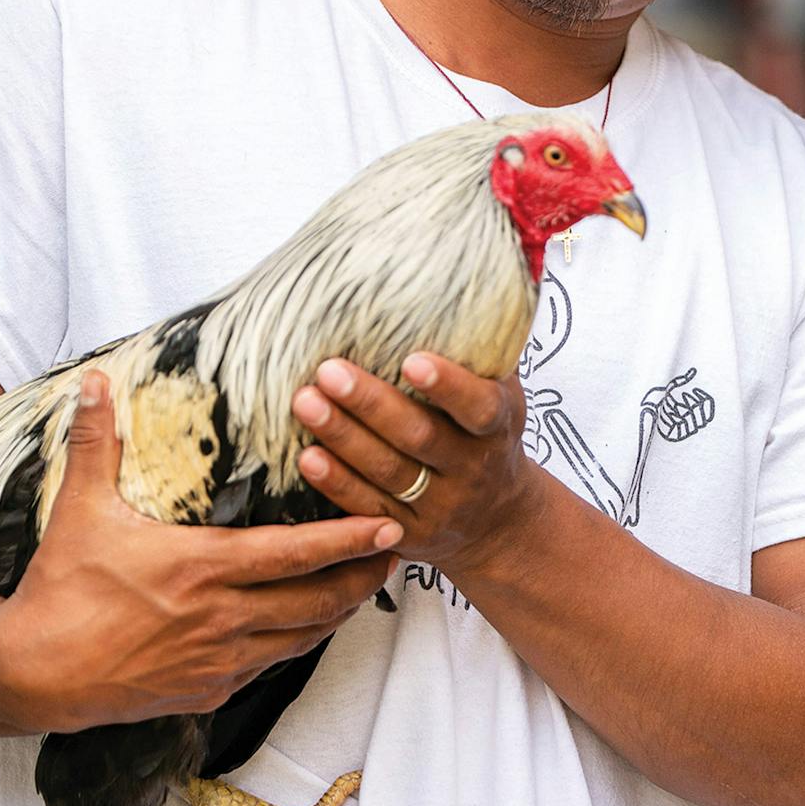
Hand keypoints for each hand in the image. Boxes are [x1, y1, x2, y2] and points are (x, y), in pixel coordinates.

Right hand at [0, 371, 400, 731]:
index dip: (348, 540)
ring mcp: (218, 662)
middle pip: (316, 601)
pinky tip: (303, 627)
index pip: (295, 553)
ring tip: (363, 588)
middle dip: (362, 577)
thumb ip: (96, 442)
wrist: (32, 674)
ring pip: (300, 638)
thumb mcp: (79, 509)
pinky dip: (294, 642)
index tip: (388, 525)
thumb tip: (93, 379)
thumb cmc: (60, 589)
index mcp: (201, 568)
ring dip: (336, 613)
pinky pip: (267, 666)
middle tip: (394, 555)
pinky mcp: (207, 692)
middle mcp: (221, 619)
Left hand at [291, 353, 544, 583]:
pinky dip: (336, 483)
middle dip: (372, 405)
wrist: (497, 520)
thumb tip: (454, 271)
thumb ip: (480, 348)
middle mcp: (471, 469)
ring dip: (343, 438)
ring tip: (303, 402)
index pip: (477, 407)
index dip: (448, 386)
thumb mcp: (501, 393)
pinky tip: (307, 455)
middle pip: (419, 438)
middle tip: (329, 371)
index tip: (413, 360)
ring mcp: (439, 507)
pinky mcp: (407, 534)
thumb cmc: (485, 434)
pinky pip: (367, 508)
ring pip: (387, 473)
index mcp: (496, 427)